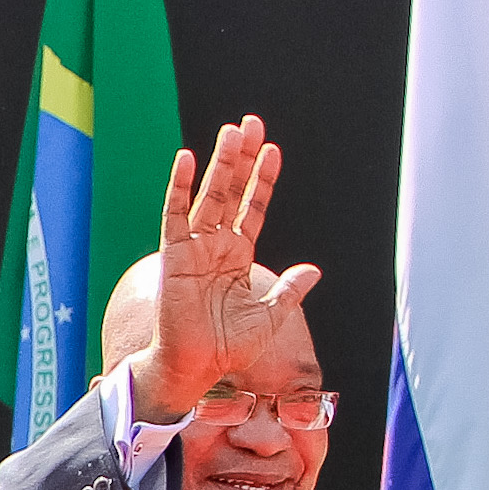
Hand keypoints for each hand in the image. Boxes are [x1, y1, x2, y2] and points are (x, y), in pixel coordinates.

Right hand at [122, 115, 319, 422]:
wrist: (197, 366)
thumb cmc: (229, 347)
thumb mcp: (270, 316)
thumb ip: (288, 290)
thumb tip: (314, 269)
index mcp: (238, 255)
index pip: (253, 207)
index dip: (264, 180)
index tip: (273, 149)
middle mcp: (216, 245)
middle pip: (231, 191)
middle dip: (241, 158)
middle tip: (250, 123)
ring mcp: (194, 247)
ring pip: (209, 195)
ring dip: (220, 163)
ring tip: (231, 131)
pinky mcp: (174, 254)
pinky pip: (175, 214)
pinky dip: (178, 187)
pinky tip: (185, 160)